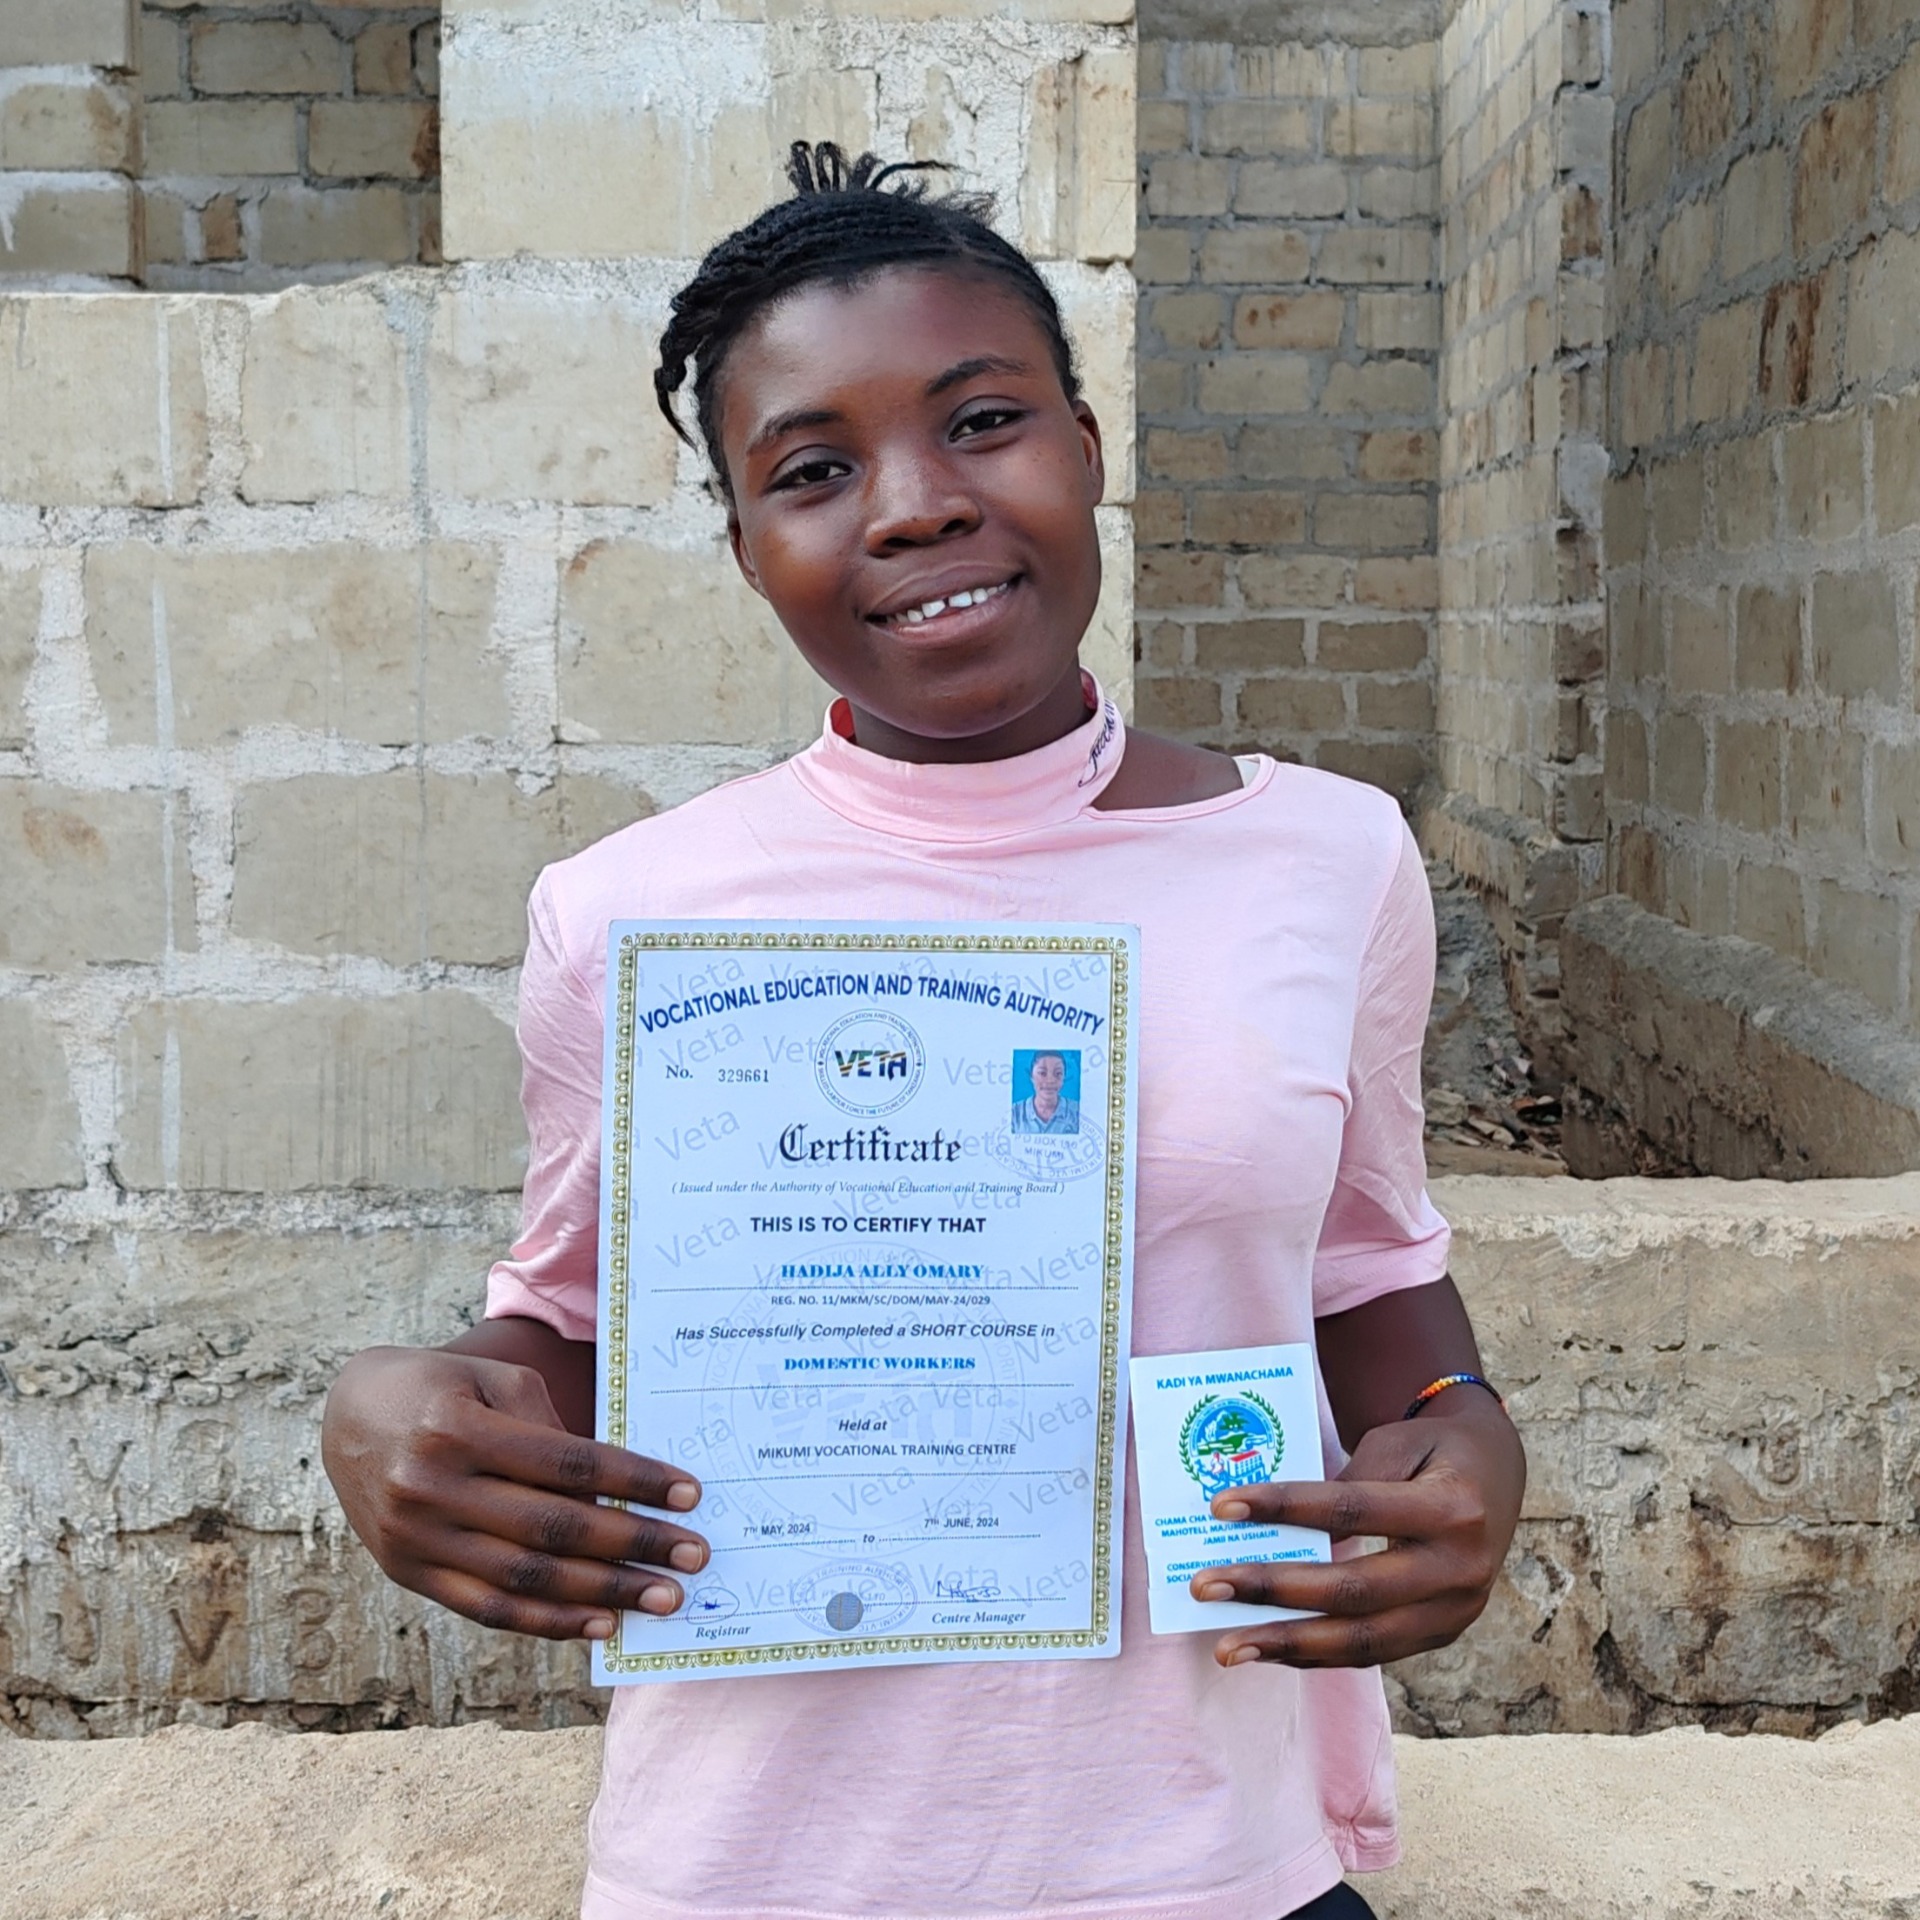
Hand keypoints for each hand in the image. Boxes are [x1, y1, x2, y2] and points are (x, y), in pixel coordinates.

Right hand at [321, 1345, 708, 1640]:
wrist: (350, 1414)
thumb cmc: (442, 1388)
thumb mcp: (495, 1380)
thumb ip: (552, 1430)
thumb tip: (617, 1492)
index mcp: (456, 1429)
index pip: (566, 1464)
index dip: (632, 1481)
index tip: (688, 1494)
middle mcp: (431, 1489)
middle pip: (552, 1528)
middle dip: (632, 1546)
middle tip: (693, 1556)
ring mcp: (415, 1540)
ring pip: (525, 1580)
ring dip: (603, 1595)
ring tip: (662, 1599)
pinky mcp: (409, 1574)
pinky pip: (488, 1610)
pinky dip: (549, 1623)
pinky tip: (599, 1623)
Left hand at [1189, 1390, 1523, 1668]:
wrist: (1497, 1474)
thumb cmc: (1431, 1450)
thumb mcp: (1396, 1443)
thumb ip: (1347, 1483)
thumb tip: (1276, 1530)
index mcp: (1452, 1508)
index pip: (1353, 1509)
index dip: (1285, 1508)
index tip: (1222, 1507)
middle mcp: (1459, 1569)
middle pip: (1355, 1589)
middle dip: (1274, 1591)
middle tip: (1206, 1587)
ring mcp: (1455, 1612)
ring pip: (1363, 1641)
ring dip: (1288, 1645)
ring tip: (1228, 1647)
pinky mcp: (1442, 1635)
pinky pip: (1372, 1653)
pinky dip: (1316, 1655)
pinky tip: (1269, 1649)